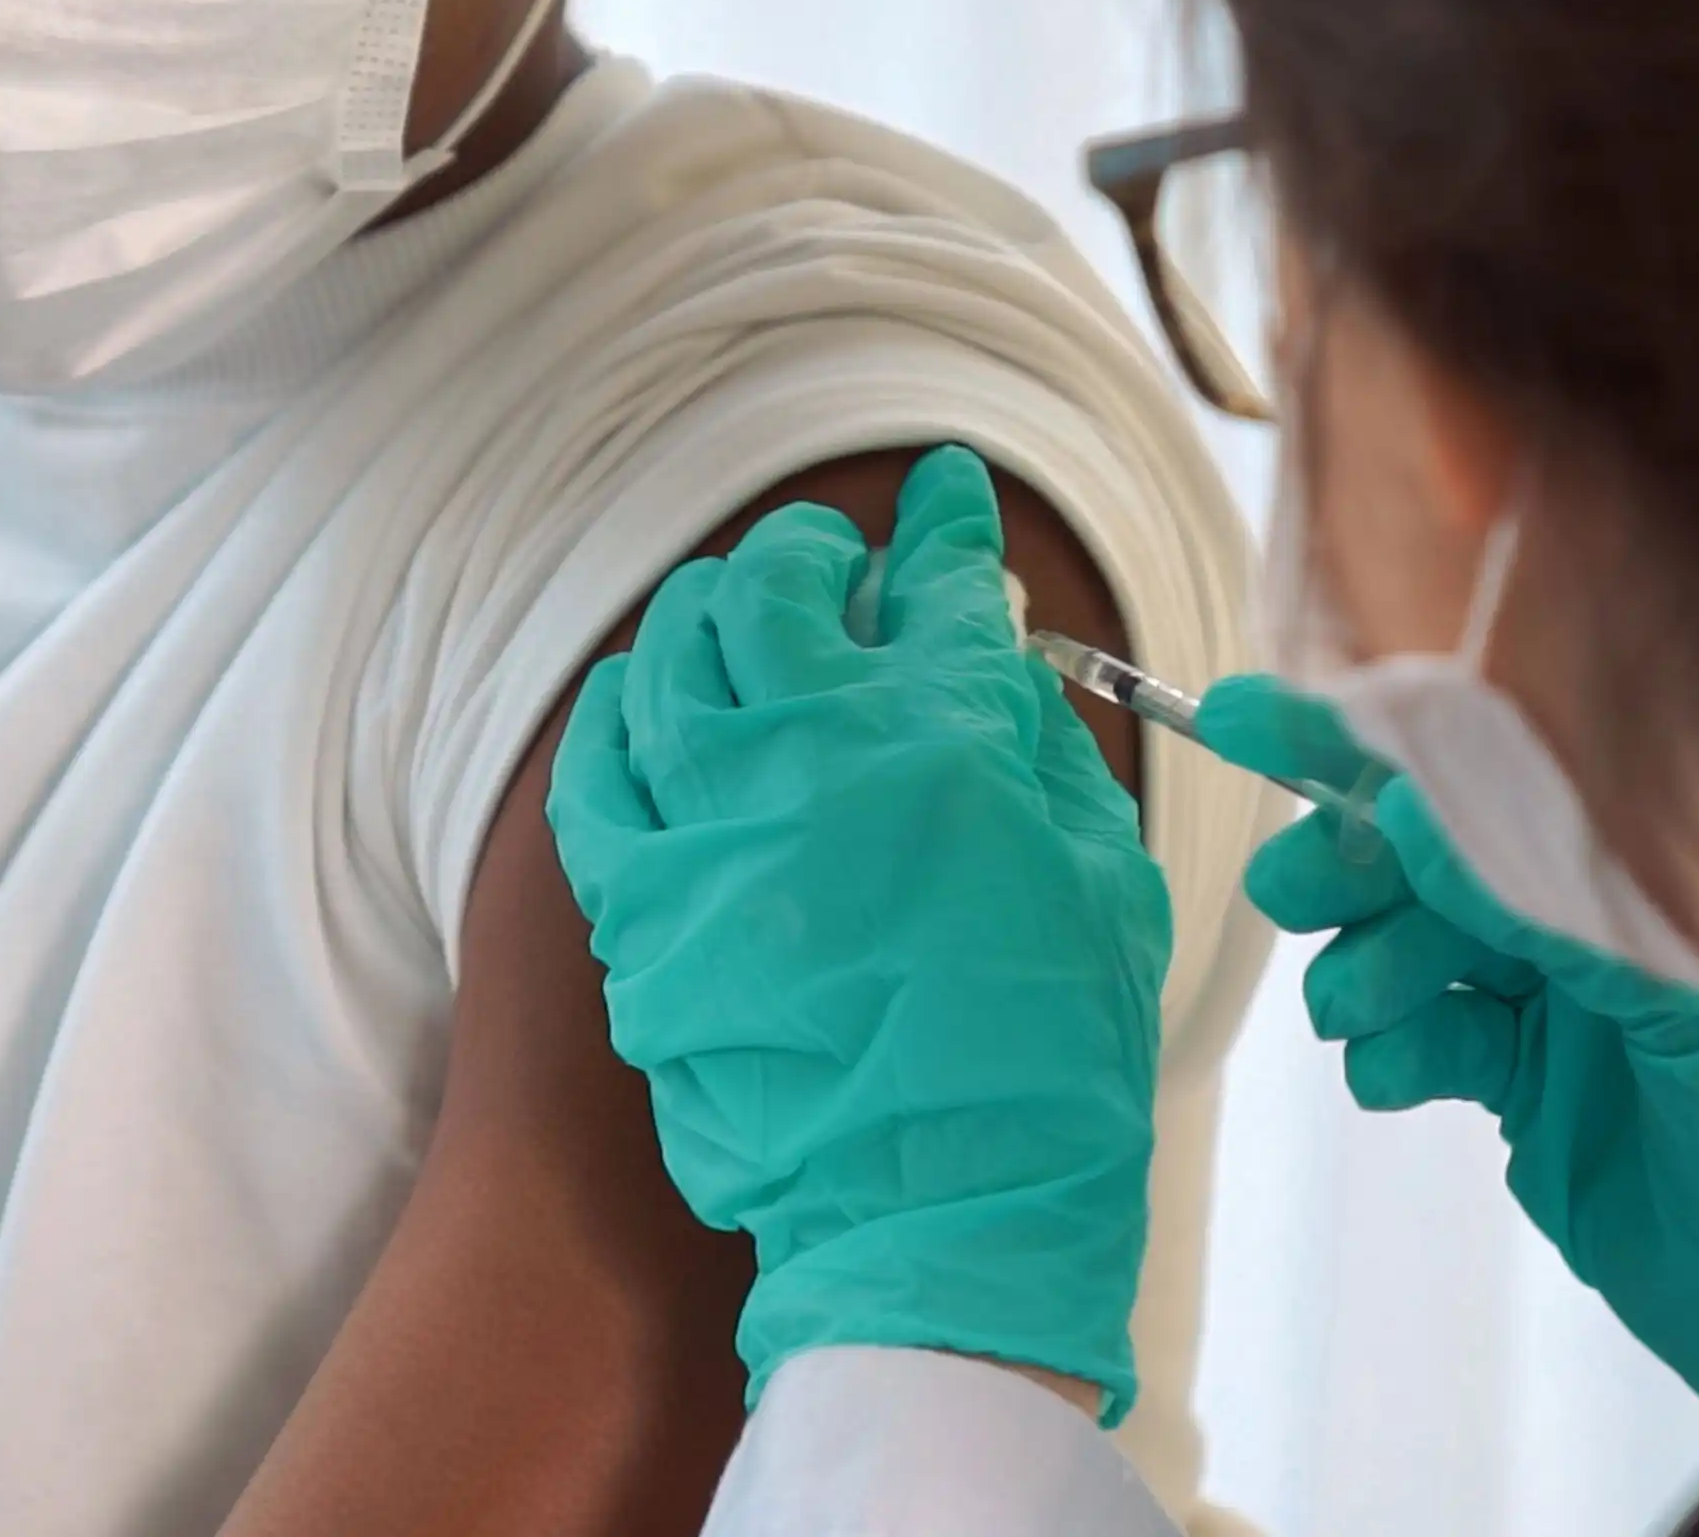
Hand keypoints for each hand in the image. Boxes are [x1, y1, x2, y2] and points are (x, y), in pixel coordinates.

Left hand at [549, 447, 1170, 1424]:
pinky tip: (645, 711)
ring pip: (670, 653)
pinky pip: (596, 769)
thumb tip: (994, 656)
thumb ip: (1043, 745)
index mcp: (949, 733)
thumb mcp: (1102, 871)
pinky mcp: (642, 904)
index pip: (939, 574)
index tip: (944, 494)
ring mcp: (714, 822)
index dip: (945, 519)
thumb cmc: (1052, 1049)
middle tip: (834, 566)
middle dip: (812, 554)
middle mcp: (817, 749)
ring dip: (706, 618)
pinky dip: (620, 721)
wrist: (947, 1205)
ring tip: (731, 622)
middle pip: (780, 583)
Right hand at [1198, 676, 1698, 1421]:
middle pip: (1437, 847)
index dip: (1373, 734)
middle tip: (1291, 891)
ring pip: (1417, 942)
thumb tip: (1413, 802)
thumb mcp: (1676, 996)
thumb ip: (1546, 899)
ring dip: (1366, 964)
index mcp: (1653, 853)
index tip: (1252, 717)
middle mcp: (1603, 903)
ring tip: (1355, 1010)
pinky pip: (1429, 1038)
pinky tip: (1395, 1075)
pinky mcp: (1529, 1079)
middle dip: (1348, 858)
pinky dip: (1393, 1051)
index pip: (1496, 759)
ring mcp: (1563, 992)